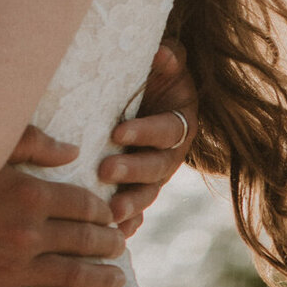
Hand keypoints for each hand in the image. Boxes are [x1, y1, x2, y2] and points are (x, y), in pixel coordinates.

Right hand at [0, 130, 124, 286]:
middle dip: (111, 247)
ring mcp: (11, 268)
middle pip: (87, 243)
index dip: (105, 213)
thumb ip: (34, 145)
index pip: (86, 206)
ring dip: (101, 281)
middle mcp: (27, 233)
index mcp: (29, 193)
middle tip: (121, 249)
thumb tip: (73, 150)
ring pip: (73, 280)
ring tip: (115, 282)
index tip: (112, 217)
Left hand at [97, 40, 197, 236]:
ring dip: (131, 204)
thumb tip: (162, 52)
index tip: (117, 132)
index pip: (166, 130)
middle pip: (157, 167)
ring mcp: (158, 173)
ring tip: (110, 212)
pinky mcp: (143, 187)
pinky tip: (117, 234)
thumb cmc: (156, 74)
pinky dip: (130, 223)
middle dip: (131, 171)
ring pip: (148, 193)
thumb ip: (168, 56)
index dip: (145, 132)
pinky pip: (140, 210)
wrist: (154, 94)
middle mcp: (173, 153)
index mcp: (181, 121)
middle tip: (104, 171)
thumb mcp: (167, 62)